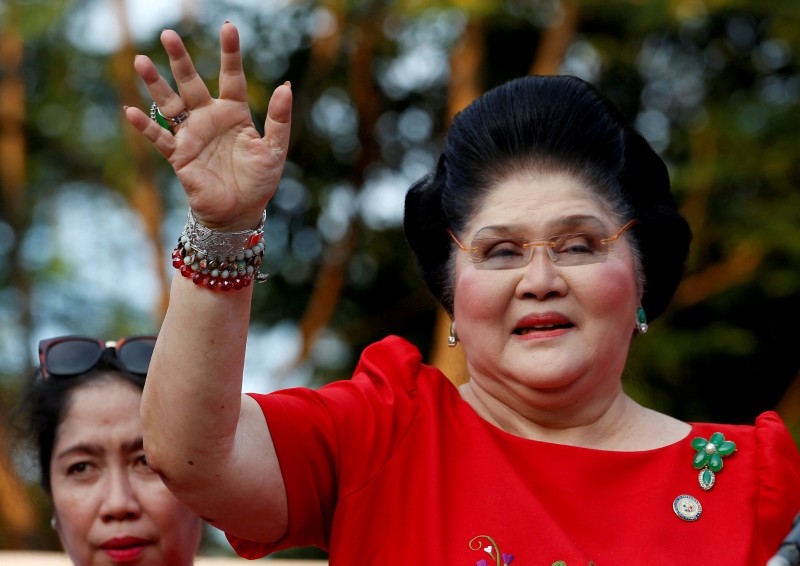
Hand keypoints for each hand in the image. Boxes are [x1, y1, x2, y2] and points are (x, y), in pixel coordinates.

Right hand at [124, 22, 291, 230]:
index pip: (231, 77)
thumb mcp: (275, 150)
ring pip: (170, 103)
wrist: (240, 212)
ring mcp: (192, 135)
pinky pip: (160, 137)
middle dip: (180, 60)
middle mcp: (209, 118)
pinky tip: (131, 110)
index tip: (229, 28)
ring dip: (156, 84)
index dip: (230, 54)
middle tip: (169, 34)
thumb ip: (279, 120)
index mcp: (234, 113)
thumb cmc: (259, 181)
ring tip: (140, 60)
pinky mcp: (179, 156)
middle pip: (192, 83)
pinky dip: (146, 126)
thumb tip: (285, 86)